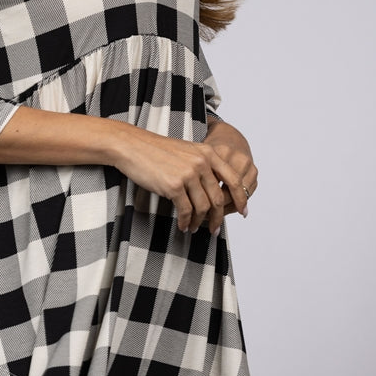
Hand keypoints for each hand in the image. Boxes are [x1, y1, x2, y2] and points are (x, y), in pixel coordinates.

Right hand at [109, 120, 257, 235]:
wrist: (132, 146)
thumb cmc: (156, 150)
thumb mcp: (187, 151)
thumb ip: (203, 166)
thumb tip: (212, 191)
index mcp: (208, 153)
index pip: (233, 179)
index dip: (241, 198)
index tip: (243, 210)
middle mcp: (202, 163)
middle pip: (218, 198)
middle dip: (218, 217)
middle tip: (215, 229)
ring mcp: (188, 174)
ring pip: (203, 207)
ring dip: (199, 222)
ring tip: (194, 228)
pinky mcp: (174, 185)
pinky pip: (185, 210)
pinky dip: (185, 221)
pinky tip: (182, 225)